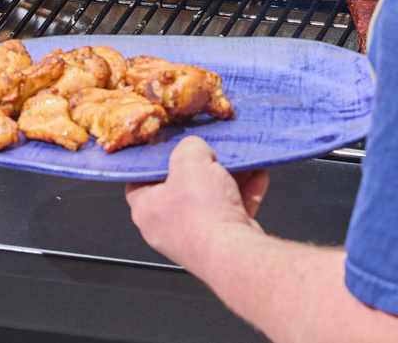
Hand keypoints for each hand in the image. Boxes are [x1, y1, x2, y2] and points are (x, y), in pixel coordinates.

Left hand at [127, 136, 269, 269]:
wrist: (233, 253)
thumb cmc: (202, 211)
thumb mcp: (190, 159)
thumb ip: (189, 147)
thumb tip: (196, 148)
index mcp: (146, 209)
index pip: (140, 180)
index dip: (154, 160)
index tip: (170, 146)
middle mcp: (166, 227)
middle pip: (181, 187)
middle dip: (201, 167)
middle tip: (212, 152)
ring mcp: (194, 237)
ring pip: (210, 198)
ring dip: (229, 177)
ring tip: (242, 160)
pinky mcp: (221, 243)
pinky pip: (231, 211)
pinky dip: (244, 193)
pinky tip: (257, 177)